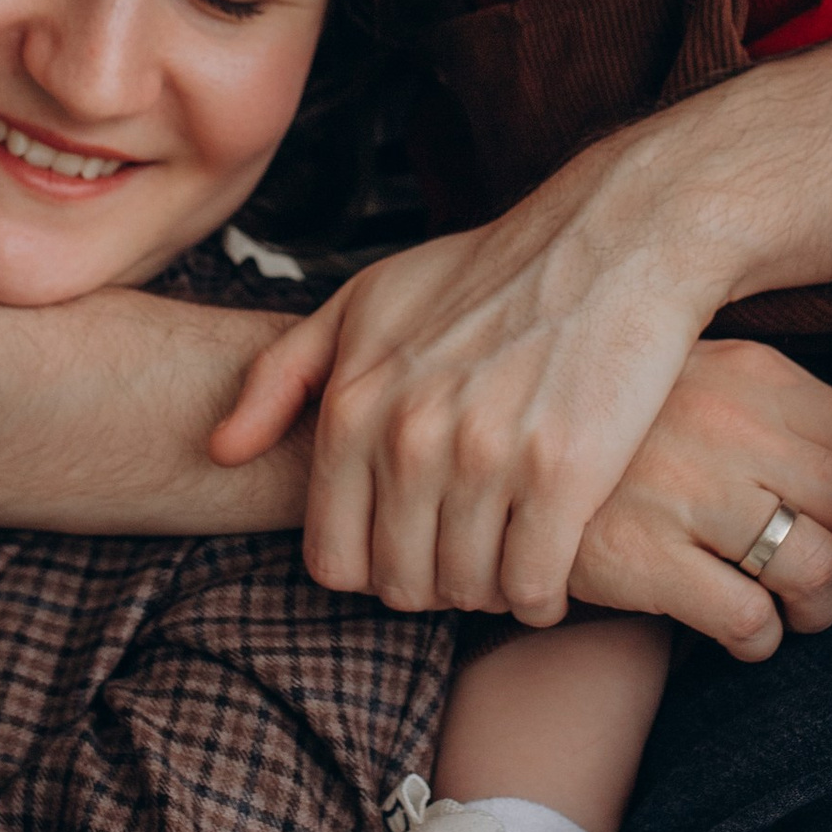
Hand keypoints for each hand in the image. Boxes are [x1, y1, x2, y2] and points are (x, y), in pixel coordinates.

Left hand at [213, 167, 733, 623]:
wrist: (611, 238)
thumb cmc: (486, 273)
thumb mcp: (363, 302)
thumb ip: (280, 377)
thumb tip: (220, 450)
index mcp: (352, 405)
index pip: (332, 558)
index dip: (370, 567)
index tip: (409, 545)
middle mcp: (408, 437)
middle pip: (399, 584)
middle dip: (432, 582)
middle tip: (467, 553)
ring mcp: (484, 458)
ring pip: (468, 591)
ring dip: (489, 588)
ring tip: (510, 552)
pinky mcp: (562, 474)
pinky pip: (533, 587)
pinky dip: (541, 593)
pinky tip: (553, 561)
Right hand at [568, 339, 831, 662]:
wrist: (504, 452)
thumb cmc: (627, 428)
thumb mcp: (708, 382)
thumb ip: (786, 413)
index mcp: (757, 376)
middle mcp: (732, 426)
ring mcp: (688, 491)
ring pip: (816, 568)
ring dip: (819, 609)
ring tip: (792, 613)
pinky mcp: (645, 556)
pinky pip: (748, 617)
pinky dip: (761, 640)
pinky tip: (742, 633)